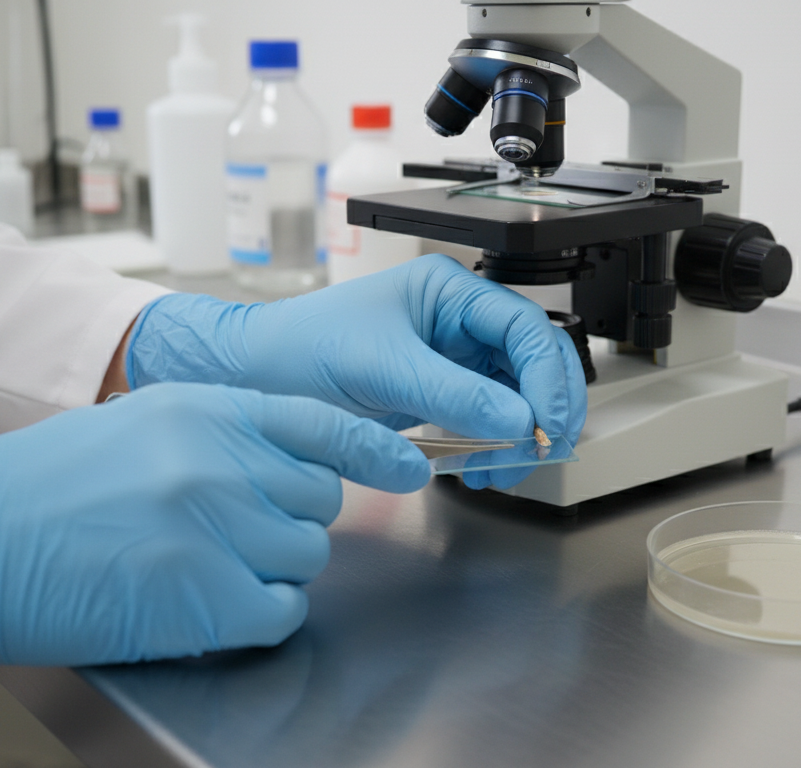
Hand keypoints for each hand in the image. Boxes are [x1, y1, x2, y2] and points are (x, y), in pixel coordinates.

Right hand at [0, 383, 428, 704]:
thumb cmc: (45, 487)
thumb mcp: (143, 426)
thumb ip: (225, 434)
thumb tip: (294, 459)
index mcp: (205, 411)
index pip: (322, 423)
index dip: (373, 449)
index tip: (409, 465)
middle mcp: (220, 462)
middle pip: (321, 497)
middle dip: (293, 517)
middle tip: (236, 529)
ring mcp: (215, 530)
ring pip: (306, 554)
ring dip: (272, 566)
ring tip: (205, 565)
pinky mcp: (204, 598)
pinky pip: (282, 609)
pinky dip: (262, 613)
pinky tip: (213, 602)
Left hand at [128, 254, 588, 488]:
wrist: (252, 379)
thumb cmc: (301, 352)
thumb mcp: (380, 369)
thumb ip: (452, 394)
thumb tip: (517, 420)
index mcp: (449, 291)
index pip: (526, 328)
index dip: (547, 378)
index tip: (544, 425)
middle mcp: (458, 321)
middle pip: (535, 361)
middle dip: (545, 408)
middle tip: (540, 451)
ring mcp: (452, 359)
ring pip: (518, 394)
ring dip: (522, 435)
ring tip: (503, 469)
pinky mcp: (440, 394)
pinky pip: (489, 419)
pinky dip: (496, 447)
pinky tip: (482, 469)